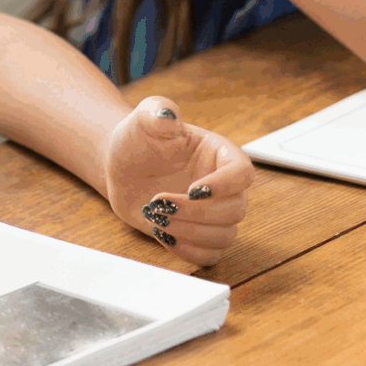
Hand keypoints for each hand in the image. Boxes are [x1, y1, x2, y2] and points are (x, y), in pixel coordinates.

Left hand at [99, 96, 253, 268]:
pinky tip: (163, 236)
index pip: (243, 173)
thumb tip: (168, 115)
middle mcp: (223, 186)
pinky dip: (188, 251)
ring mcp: (213, 213)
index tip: (192, 190)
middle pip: (235, 210)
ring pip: (225, 236)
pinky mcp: (198, 235)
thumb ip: (156, 111)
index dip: (224, 186)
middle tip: (160, 204)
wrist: (122, 169)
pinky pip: (210, 255)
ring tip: (157, 220)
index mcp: (219, 155)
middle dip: (197, 213)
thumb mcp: (144, 119)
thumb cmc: (138, 140)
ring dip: (191, 233)